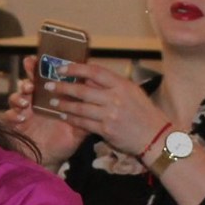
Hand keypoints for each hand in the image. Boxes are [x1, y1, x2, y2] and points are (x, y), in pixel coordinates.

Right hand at [7, 57, 87, 168]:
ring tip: (26, 101)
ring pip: (16, 96)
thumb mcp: (77, 130)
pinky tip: (21, 118)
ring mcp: (24, 112)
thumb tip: (99, 102)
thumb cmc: (63, 142)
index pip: (47, 78)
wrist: (50, 161)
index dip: (44, 68)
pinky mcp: (15, 124)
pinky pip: (9, 115)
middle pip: (29, 81)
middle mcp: (36, 101)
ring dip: (19, 95)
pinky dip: (13, 114)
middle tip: (31, 76)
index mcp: (51, 98)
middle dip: (28, 75)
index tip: (43, 60)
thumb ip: (85, 116)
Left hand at [36, 59, 174, 160]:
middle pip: (83, 90)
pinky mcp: (106, 130)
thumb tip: (89, 78)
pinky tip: (64, 116)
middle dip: (63, 87)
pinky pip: (84, 123)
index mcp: (122, 85)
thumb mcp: (132, 92)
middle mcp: (115, 98)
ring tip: (53, 102)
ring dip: (64, 104)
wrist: (155, 137)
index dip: (76, 68)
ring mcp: (110, 115)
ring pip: (80, 107)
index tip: (62, 68)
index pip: (95, 72)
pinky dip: (72, 119)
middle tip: (49, 85)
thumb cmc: (144, 113)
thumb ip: (112, 85)